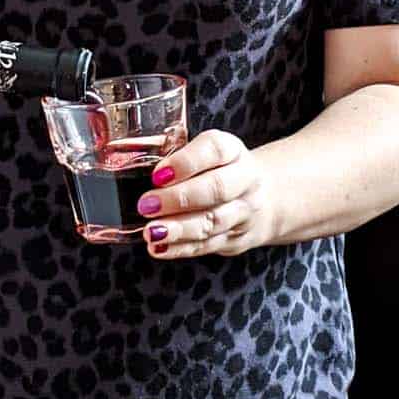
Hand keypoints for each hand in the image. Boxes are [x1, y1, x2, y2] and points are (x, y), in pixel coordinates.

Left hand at [136, 130, 276, 259]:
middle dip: (179, 199)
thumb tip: (131, 161)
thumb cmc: (221, 169)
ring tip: (151, 231)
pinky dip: (181, 248)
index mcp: (233, 151)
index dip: (186, 162)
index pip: (215, 150)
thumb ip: (176, 155)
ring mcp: (243, 212)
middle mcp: (245, 180)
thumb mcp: (207, 152)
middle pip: (216, 189)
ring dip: (179, 229)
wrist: (266, 196)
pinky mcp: (236, 239)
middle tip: (147, 204)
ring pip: (213, 222)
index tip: (158, 174)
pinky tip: (160, 247)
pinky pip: (208, 245)